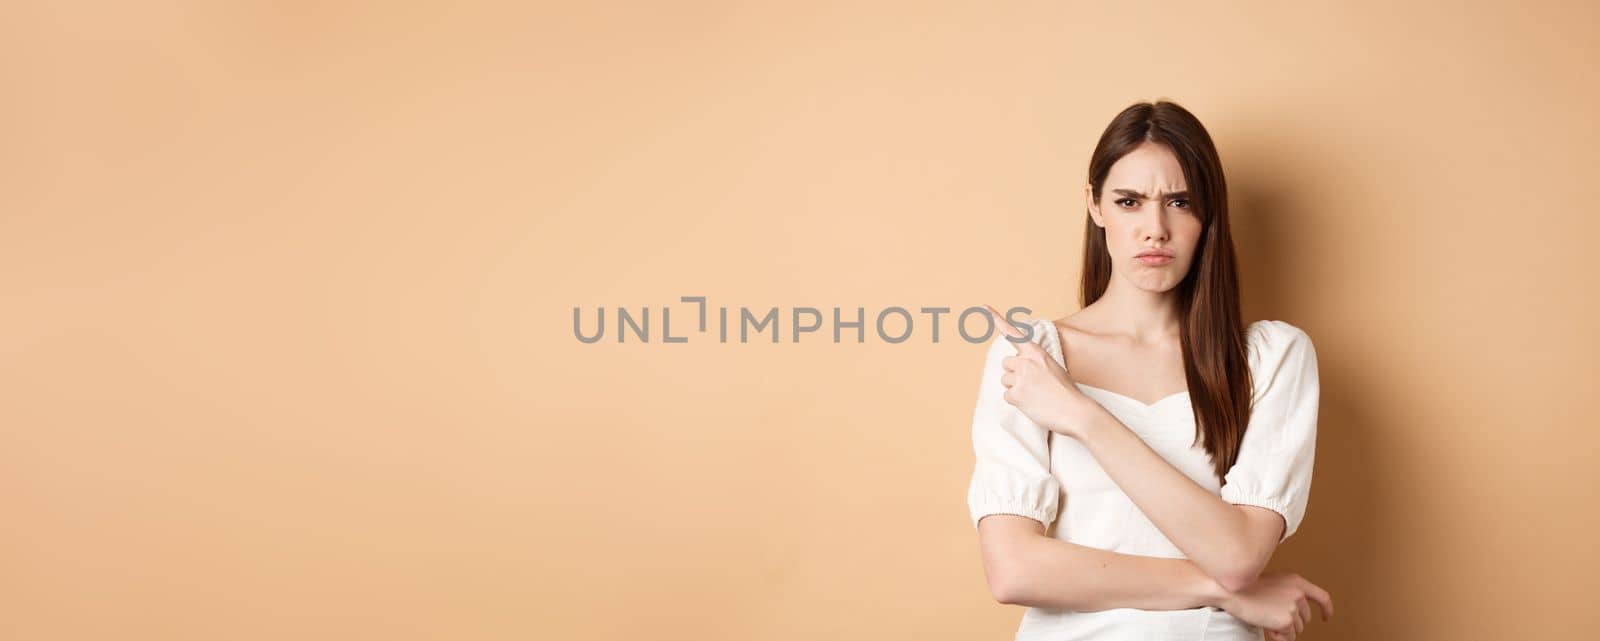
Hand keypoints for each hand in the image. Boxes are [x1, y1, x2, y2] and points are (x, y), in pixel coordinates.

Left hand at [984, 304, 1094, 436]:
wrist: (1075, 412)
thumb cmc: (1066, 392)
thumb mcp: (1053, 368)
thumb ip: (1036, 363)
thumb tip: (1020, 368)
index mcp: (1036, 352)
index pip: (1013, 333)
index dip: (996, 319)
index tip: (984, 307)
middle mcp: (1025, 362)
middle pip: (1006, 363)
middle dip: (1014, 372)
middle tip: (1032, 383)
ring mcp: (1019, 378)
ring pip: (1005, 380)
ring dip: (1015, 387)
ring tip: (1035, 394)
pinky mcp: (1015, 395)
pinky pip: (1007, 396)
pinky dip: (1017, 401)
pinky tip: (1032, 404)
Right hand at [1218, 571, 1333, 640]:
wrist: (1231, 589)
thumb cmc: (1246, 585)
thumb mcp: (1273, 582)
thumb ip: (1287, 592)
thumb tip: (1294, 612)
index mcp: (1297, 581)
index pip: (1322, 597)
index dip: (1326, 609)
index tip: (1325, 616)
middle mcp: (1298, 594)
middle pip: (1306, 618)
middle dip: (1292, 622)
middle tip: (1273, 618)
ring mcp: (1293, 607)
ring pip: (1297, 629)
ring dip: (1283, 629)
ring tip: (1267, 620)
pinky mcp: (1287, 621)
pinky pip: (1289, 637)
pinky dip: (1279, 636)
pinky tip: (1267, 627)